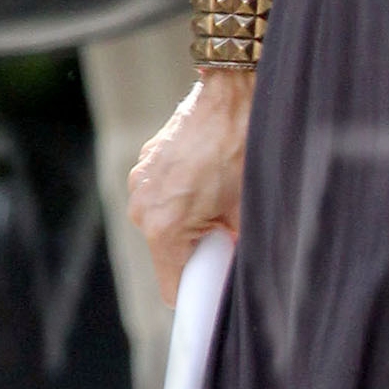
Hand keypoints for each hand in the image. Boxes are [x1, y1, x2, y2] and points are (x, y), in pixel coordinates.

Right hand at [130, 72, 254, 304]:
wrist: (233, 95)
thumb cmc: (244, 151)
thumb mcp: (249, 213)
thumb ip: (237, 254)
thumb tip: (240, 280)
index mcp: (164, 228)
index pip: (172, 288)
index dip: (197, 293)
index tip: (216, 290)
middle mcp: (142, 208)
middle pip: (168, 255)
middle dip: (197, 251)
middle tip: (228, 231)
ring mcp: (139, 184)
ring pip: (164, 225)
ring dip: (189, 222)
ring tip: (219, 198)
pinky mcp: (144, 165)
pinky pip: (161, 198)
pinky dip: (182, 197)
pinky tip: (208, 177)